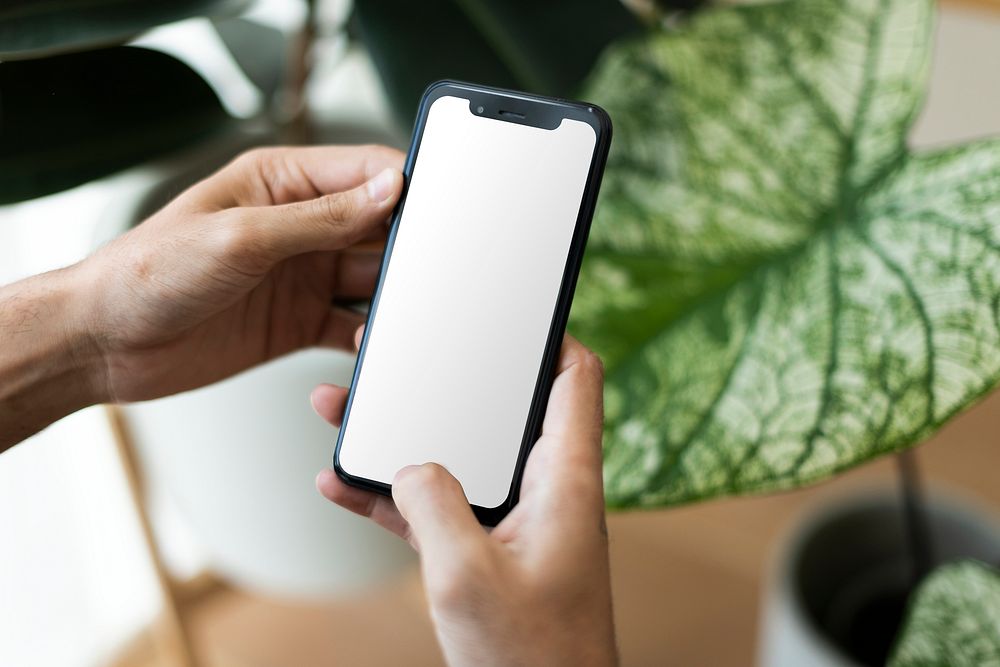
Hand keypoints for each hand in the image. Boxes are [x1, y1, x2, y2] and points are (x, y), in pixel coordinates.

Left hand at [81, 145, 403, 401]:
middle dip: (404, 248)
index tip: (436, 209)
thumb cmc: (149, 272)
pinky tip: (372, 344)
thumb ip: (320, 217)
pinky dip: (368, 338)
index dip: (404, 185)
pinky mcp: (298, 323)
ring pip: (371, 281)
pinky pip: (350, 326)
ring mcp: (300, 277)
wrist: (106, 343)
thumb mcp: (241, 235)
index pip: (362, 171)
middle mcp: (297, 228)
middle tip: (428, 270)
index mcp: (280, 183)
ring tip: (404, 311)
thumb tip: (386, 190)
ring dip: (390, 297)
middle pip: (377, 230)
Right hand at [313, 334, 616, 666]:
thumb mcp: (468, 576)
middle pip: (495, 412)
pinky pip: (433, 508)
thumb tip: (412, 467)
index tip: (504, 311)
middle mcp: (542, 492)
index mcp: (564, 480)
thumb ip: (434, 504)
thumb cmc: (530, 659)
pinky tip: (340, 482)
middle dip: (444, 380)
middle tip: (396, 354)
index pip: (574, 380)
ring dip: (401, 437)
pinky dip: (391, 495)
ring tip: (343, 408)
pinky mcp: (482, 554)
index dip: (548, 336)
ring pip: (453, 457)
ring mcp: (509, 523)